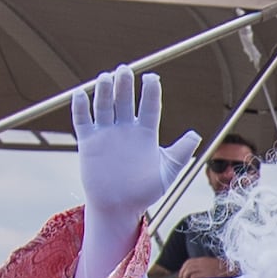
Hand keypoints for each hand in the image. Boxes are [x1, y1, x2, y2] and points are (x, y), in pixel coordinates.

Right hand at [68, 69, 202, 233]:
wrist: (119, 208)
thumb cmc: (145, 192)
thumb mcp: (166, 172)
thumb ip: (180, 153)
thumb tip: (195, 135)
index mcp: (146, 132)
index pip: (149, 105)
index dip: (150, 91)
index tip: (152, 78)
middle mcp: (125, 128)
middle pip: (124, 100)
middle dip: (124, 84)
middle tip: (125, 70)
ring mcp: (106, 133)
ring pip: (104, 105)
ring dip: (104, 90)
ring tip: (106, 77)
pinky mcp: (88, 142)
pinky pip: (82, 121)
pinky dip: (81, 107)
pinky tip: (81, 94)